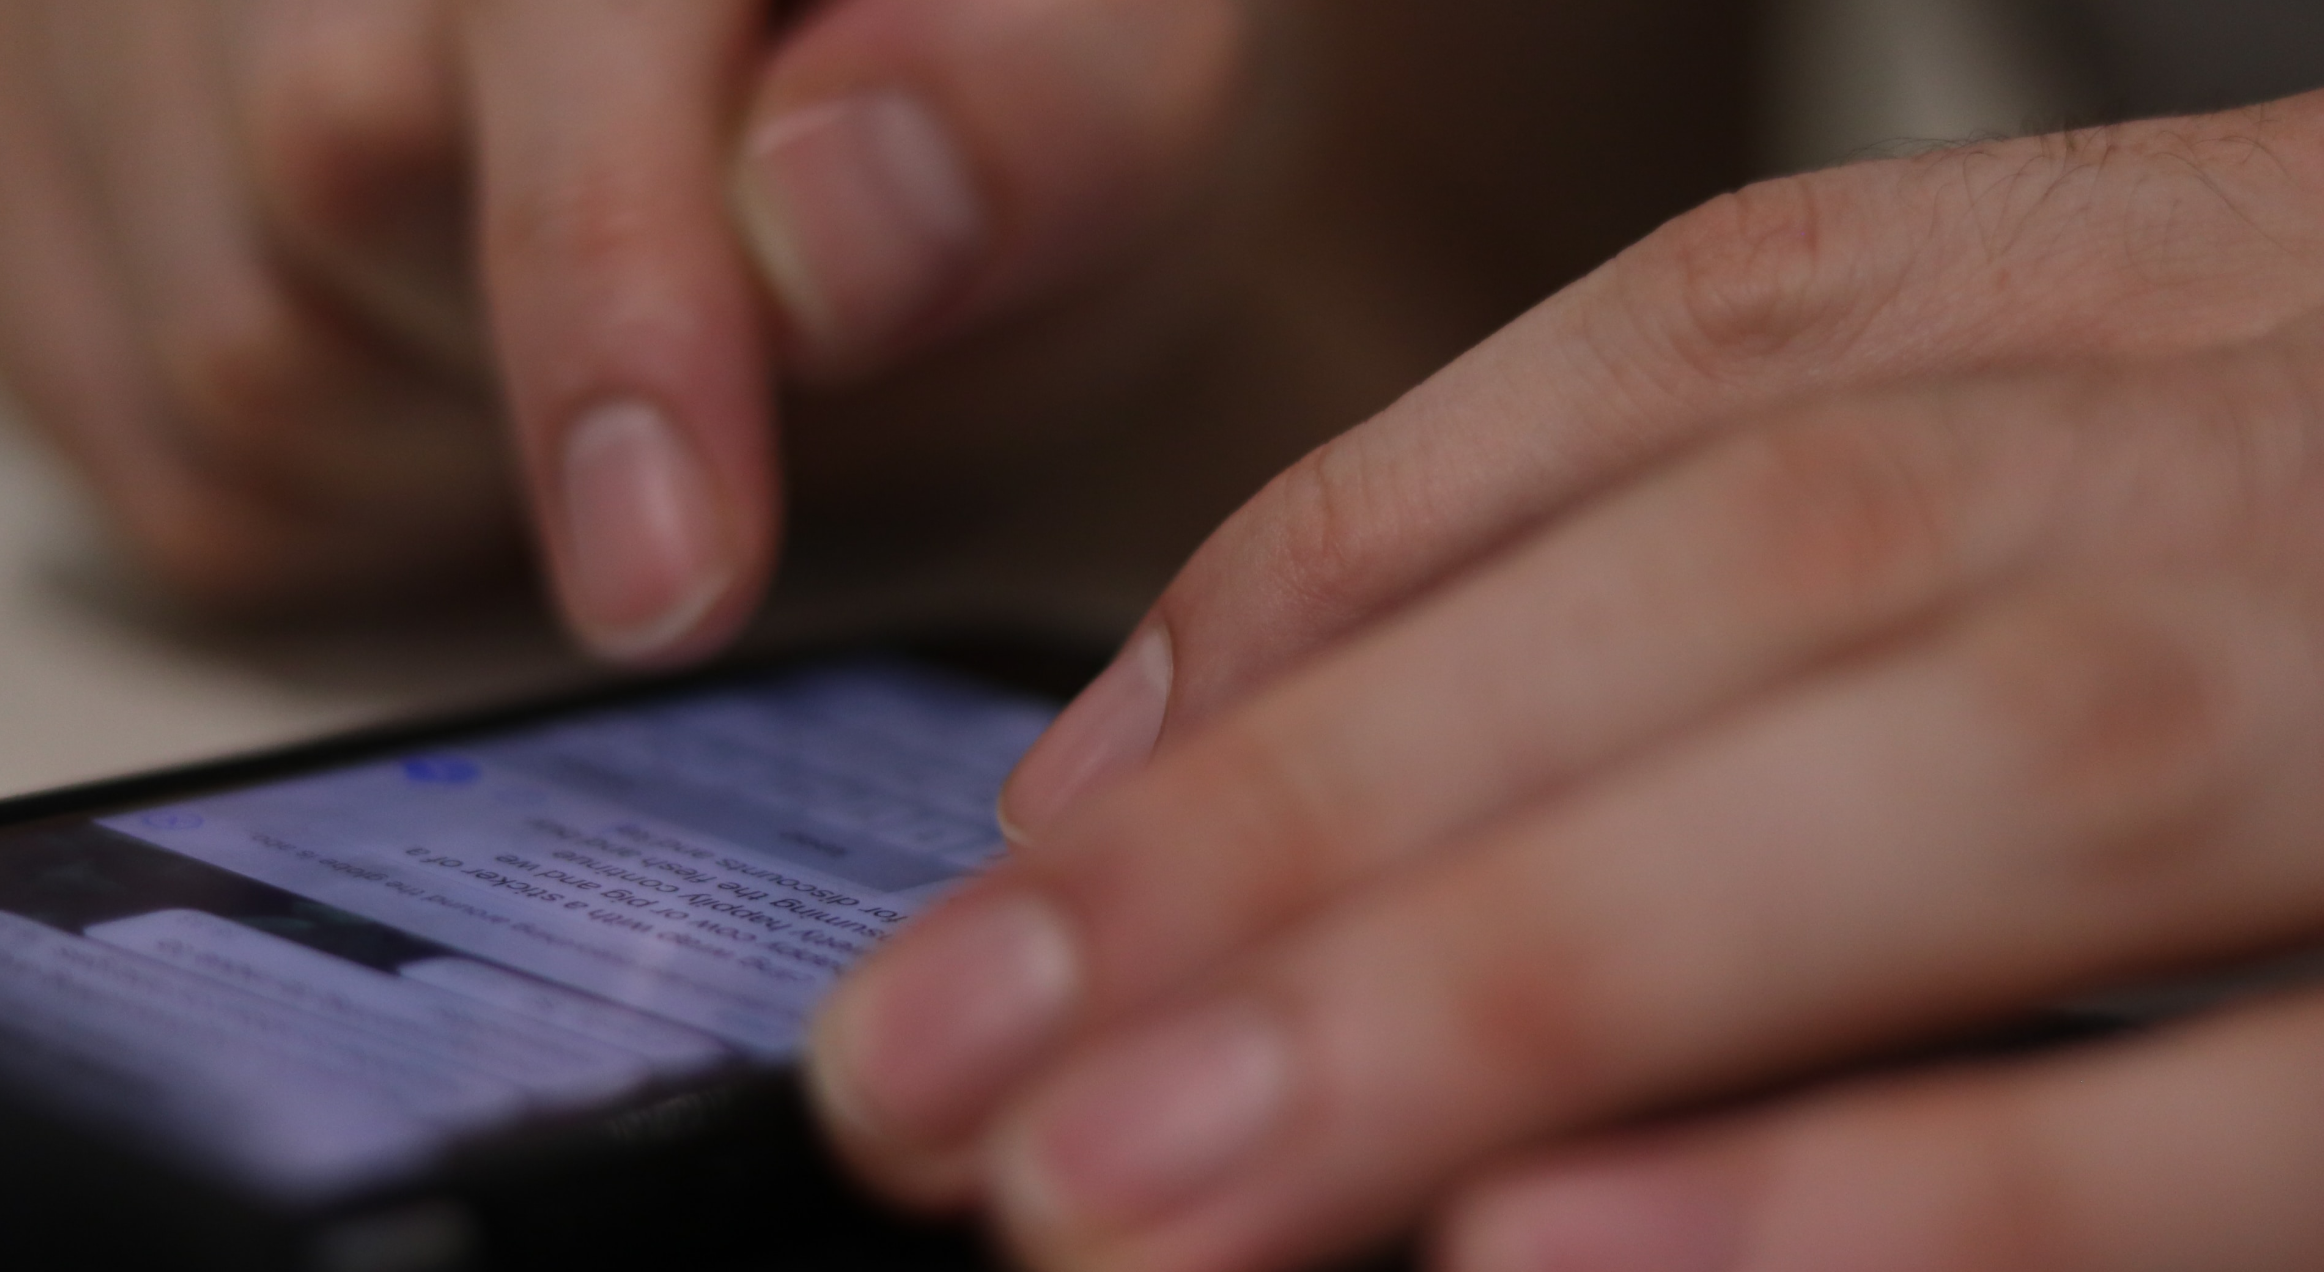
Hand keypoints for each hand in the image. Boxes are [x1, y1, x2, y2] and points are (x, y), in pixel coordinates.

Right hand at [0, 0, 1247, 655]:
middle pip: (324, 198)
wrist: (834, 32)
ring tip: (590, 306)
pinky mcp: (5, 109)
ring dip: (461, 423)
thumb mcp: (1113, 45)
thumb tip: (821, 230)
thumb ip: (1029, 104)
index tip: (672, 572)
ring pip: (223, 351)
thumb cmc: (981, 34)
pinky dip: (334, 462)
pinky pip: (140, 429)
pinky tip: (445, 335)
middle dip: (566, 351)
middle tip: (725, 322)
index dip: (606, 304)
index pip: (526, 38)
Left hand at [809, 94, 2323, 1271]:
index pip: (1699, 352)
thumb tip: (1234, 709)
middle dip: (1309, 822)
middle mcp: (2274, 421)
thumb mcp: (2154, 429)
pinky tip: (1557, 1259)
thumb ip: (1758, 512)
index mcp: (2178, 271)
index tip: (1039, 821)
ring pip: (1956, 771)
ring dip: (1501, 981)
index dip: (1334, 576)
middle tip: (945, 1062)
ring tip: (1129, 1191)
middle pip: (1740, 565)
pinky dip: (1926, 1187)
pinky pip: (2284, 1099)